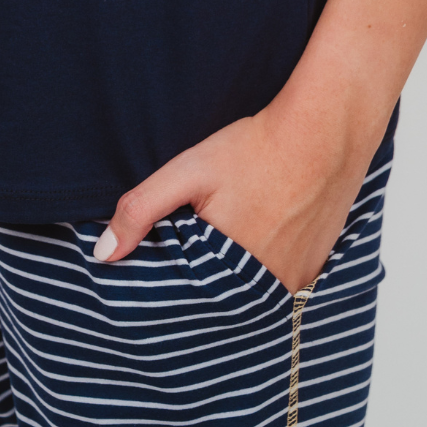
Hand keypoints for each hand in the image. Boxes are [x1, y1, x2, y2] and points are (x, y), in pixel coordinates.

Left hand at [93, 101, 377, 293]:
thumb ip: (141, 210)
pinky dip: (265, 263)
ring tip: (235, 225)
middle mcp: (263, 286)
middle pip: (219, 293)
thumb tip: (102, 254)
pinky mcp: (314, 268)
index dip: (173, 273)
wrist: (324, 131)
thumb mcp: (190, 170)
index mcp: (226, 270)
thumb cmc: (255, 148)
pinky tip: (263, 228)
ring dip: (235, 270)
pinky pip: (279, 280)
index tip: (169, 248)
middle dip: (203, 272)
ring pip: (249, 289)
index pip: (184, 295)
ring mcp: (294, 281)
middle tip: (203, 228)